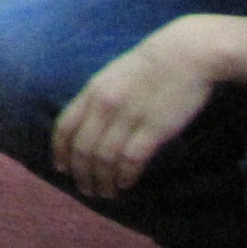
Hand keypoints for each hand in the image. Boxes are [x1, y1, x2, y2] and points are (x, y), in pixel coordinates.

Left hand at [53, 24, 216, 199]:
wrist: (186, 54)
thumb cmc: (152, 65)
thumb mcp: (114, 75)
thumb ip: (100, 97)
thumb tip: (91, 123)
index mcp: (92, 91)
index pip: (65, 127)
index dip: (60, 151)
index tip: (61, 168)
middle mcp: (105, 105)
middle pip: (83, 148)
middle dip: (81, 173)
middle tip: (87, 191)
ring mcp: (128, 117)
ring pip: (105, 158)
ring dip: (103, 180)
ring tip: (106, 193)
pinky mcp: (154, 128)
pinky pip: (131, 159)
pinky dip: (125, 175)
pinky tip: (125, 184)